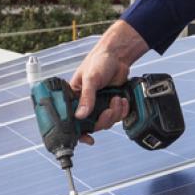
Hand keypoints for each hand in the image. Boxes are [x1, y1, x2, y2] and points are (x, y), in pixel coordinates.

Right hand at [69, 20, 148, 144]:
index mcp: (74, 98)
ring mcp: (100, 104)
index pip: (72, 120)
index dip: (78, 132)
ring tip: (117, 100)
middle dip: (102, 120)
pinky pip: (117, 116)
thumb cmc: (99, 61)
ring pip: (106, 122)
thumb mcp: (90, 78)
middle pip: (92, 125)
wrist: (118, 55)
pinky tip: (122, 100)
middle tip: (108, 111)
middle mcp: (86, 104)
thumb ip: (86, 97)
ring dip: (114, 114)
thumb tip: (80, 116)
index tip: (86, 138)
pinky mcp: (111, 103)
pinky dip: (122, 110)